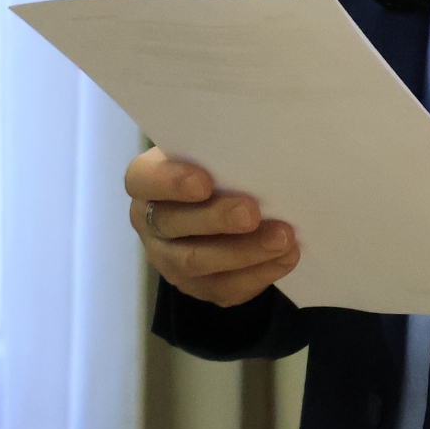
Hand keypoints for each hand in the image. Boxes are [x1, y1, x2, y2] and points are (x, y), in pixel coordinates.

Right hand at [125, 147, 299, 307]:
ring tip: (283, 238)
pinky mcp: (199, 285)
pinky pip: (224, 287)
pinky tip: (286, 257)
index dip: (170, 182)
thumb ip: (226, 148)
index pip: (143, 179)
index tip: (204, 182)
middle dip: (216, 219)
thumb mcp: (214, 150)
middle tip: (251, 213)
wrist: (226, 203)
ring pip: (198, 262)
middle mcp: (151, 223)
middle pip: (173, 225)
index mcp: (147, 181)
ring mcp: (170, 259)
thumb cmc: (220, 166)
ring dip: (244, 251)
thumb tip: (264, 141)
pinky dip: (259, 273)